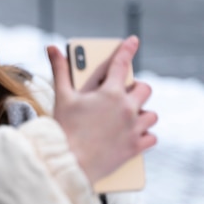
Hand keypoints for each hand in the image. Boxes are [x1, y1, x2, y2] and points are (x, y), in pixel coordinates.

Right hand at [47, 36, 156, 182]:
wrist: (69, 162)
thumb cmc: (64, 129)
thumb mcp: (62, 97)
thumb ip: (60, 70)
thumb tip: (51, 48)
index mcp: (110, 93)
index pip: (121, 64)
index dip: (127, 49)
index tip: (133, 41)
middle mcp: (127, 108)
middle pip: (145, 90)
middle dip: (137, 89)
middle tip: (127, 93)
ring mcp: (133, 128)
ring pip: (151, 115)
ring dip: (143, 114)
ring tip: (130, 117)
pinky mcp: (135, 147)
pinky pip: (151, 138)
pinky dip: (145, 136)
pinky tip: (136, 136)